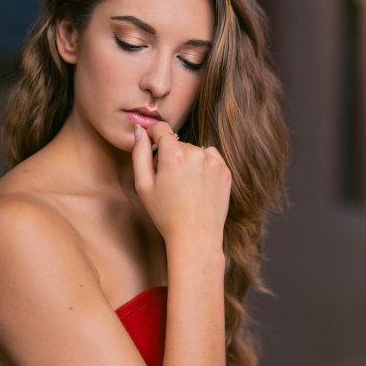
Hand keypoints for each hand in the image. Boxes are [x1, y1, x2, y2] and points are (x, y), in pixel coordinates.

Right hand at [131, 121, 230, 251]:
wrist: (196, 237)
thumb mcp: (144, 185)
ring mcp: (213, 162)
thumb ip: (139, 153)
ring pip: (194, 151)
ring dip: (187, 161)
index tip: (151, 147)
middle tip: (167, 182)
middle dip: (170, 155)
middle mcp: (196, 153)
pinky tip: (198, 186)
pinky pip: (210, 158)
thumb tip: (140, 130)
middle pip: (177, 143)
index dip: (153, 136)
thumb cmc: (166, 214)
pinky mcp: (225, 171)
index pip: (161, 128)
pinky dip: (203, 166)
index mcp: (173, 155)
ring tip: (184, 187)